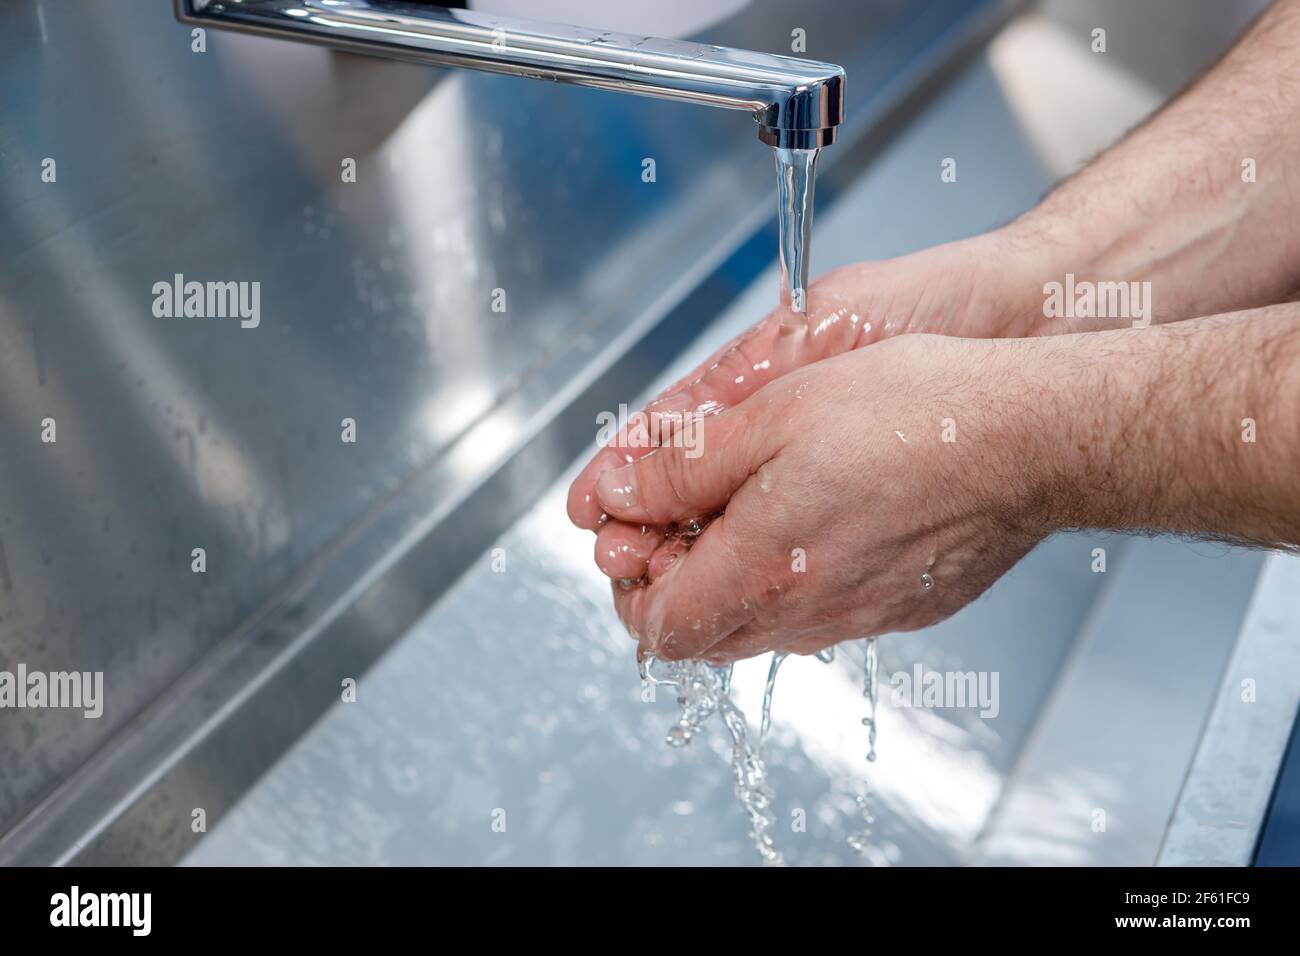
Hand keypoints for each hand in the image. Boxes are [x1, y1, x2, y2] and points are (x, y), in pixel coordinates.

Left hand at [593, 333, 1049, 662]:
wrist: (1032, 438)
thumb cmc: (912, 413)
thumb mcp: (769, 417)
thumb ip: (681, 468)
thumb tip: (613, 497)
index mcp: (762, 571)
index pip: (660, 630)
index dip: (628, 591)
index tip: (631, 540)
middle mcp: (807, 614)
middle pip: (706, 636)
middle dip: (674, 584)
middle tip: (677, 519)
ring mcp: (858, 618)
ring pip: (763, 625)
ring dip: (732, 581)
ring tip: (745, 507)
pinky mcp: (901, 609)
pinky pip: (821, 613)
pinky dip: (792, 580)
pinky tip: (813, 516)